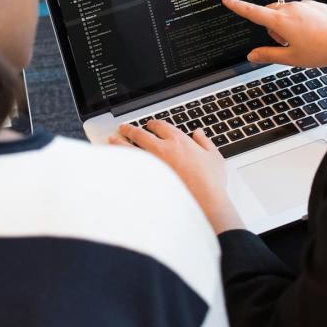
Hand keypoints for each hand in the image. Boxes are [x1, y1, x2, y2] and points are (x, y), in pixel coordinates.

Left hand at [109, 121, 243, 233]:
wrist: (204, 202)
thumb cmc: (210, 182)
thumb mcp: (214, 157)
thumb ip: (205, 142)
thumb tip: (199, 133)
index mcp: (178, 141)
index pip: (161, 126)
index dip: (153, 124)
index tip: (150, 125)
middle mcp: (162, 149)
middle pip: (140, 134)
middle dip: (130, 129)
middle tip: (124, 128)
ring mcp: (152, 164)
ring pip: (130, 148)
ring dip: (119, 142)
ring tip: (112, 140)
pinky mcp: (146, 179)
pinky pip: (130, 166)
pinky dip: (121, 161)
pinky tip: (116, 161)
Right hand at [221, 0, 326, 79]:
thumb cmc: (322, 50)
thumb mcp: (291, 59)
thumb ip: (268, 55)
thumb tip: (252, 55)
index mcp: (281, 22)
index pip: (252, 12)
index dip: (237, 6)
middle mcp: (290, 9)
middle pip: (269, 14)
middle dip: (271, 28)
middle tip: (286, 44)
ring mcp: (303, 5)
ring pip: (284, 13)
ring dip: (286, 25)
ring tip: (304, 41)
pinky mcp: (314, 4)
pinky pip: (299, 11)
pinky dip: (299, 21)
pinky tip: (313, 34)